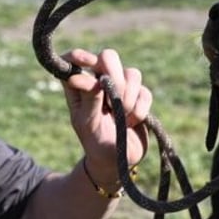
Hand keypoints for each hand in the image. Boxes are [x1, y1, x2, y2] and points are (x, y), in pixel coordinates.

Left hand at [61, 48, 151, 179]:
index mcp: (79, 87)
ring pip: (132, 73)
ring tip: (123, 116)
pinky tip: (132, 122)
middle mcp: (100, 82)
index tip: (89, 63)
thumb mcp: (87, 123)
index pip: (73, 60)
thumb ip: (89, 100)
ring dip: (129, 96)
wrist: (117, 162)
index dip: (80, 56)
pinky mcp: (140, 97)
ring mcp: (122, 88)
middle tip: (115, 93)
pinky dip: (140, 108)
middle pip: (108, 56)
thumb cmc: (94, 143)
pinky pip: (145, 91)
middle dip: (114, 73)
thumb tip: (92, 78)